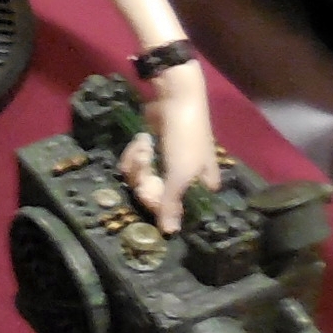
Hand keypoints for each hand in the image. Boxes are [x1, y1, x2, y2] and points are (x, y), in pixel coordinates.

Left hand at [117, 65, 219, 233]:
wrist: (174, 98)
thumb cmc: (186, 137)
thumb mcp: (182, 173)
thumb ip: (173, 204)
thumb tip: (170, 234)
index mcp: (199, 188)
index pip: (174, 212)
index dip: (159, 204)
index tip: (156, 192)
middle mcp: (181, 180)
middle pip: (152, 197)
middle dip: (145, 177)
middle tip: (149, 160)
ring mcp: (162, 166)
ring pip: (139, 180)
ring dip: (138, 162)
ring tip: (146, 145)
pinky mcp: (148, 153)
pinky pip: (133, 165)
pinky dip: (133, 153)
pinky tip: (141, 140)